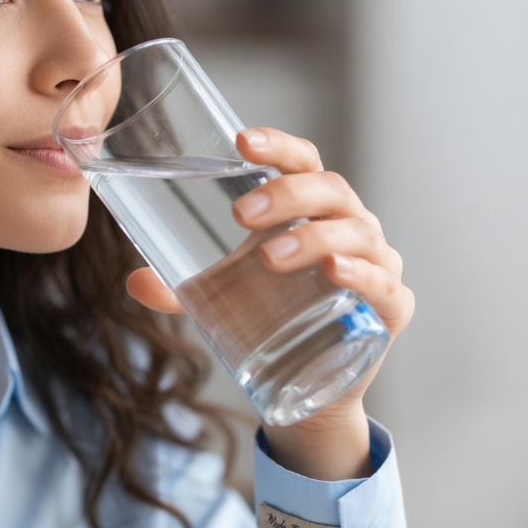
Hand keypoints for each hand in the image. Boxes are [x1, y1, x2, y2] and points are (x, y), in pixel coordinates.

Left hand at [126, 127, 413, 479]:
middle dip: (287, 194)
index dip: (278, 145)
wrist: (312, 385)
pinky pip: (383, 282)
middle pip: (329, 189)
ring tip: (270, 255)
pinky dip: (361, 273)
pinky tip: (334, 272)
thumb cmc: (272, 316)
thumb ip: (178, 288)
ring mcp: (377, 262)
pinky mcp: (392, 306)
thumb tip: (135, 281)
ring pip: (355, 232)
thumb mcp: (221, 297)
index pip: (301, 161)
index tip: (241, 142)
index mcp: (311, 207)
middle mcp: (349, 225)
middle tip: (241, 215)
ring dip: (313, 237)